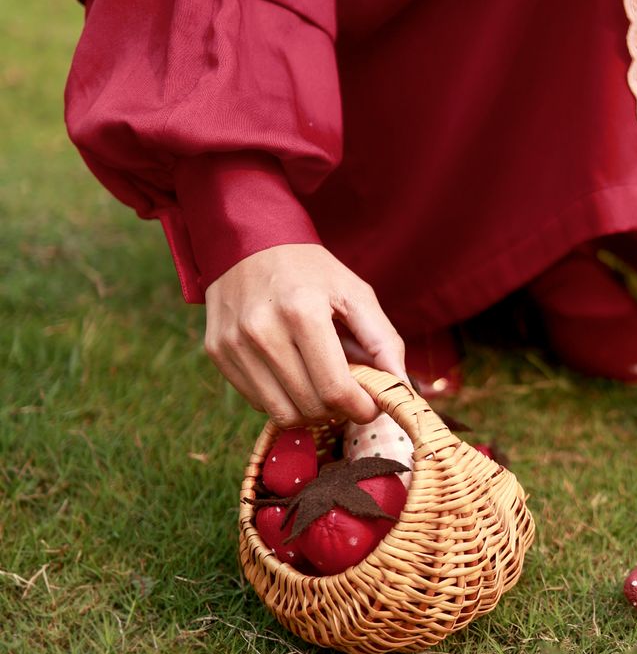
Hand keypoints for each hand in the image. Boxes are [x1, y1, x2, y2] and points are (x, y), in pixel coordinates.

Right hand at [203, 244, 407, 426]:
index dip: (361, 408)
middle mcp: (262, 330)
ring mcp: (234, 343)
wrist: (249, 240)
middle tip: (348, 392)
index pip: (335, 389)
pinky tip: (291, 372)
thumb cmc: (310, 269)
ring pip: (281, 413)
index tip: (371, 406)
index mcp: (302, 311)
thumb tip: (402, 388)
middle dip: (338, 409)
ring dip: (310, 410)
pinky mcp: (218, 352)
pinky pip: (258, 402)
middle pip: (310, 406)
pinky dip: (282, 398)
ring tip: (320, 384)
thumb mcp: (355, 292)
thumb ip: (383, 340)